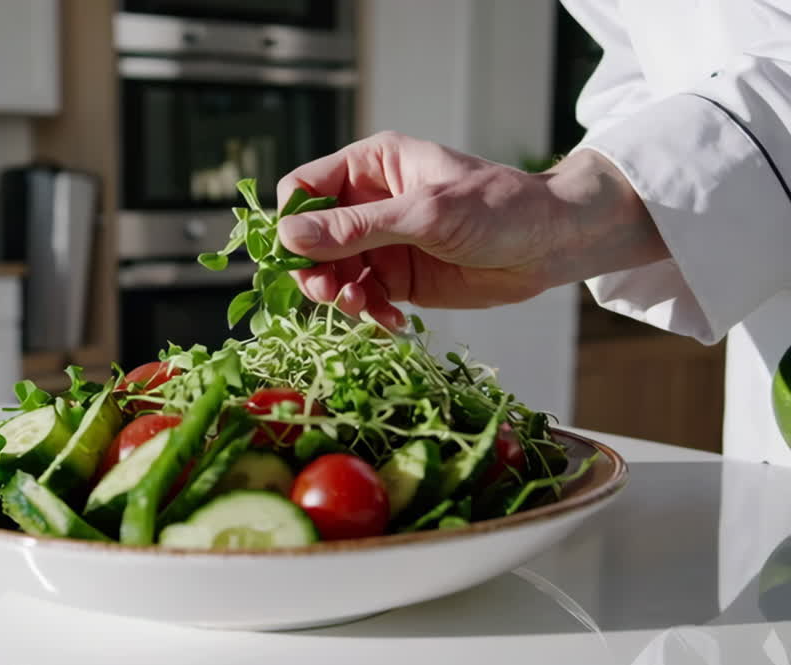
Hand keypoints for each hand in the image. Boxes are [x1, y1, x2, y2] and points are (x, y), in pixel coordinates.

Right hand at [275, 131, 665, 328]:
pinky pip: (360, 298)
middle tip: (329, 294)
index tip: (295, 255)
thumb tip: (288, 237)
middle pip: (309, 238)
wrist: (551, 245)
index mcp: (371, 166)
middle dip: (313, 268)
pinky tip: (391, 321)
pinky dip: (367, 313)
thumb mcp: (424, 214)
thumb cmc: (498, 209)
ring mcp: (380, 243)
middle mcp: (368, 203)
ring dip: (338, 296)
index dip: (292, 222)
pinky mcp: (395, 278)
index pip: (303, 188)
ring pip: (330, 273)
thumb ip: (355, 228)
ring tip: (363, 309)